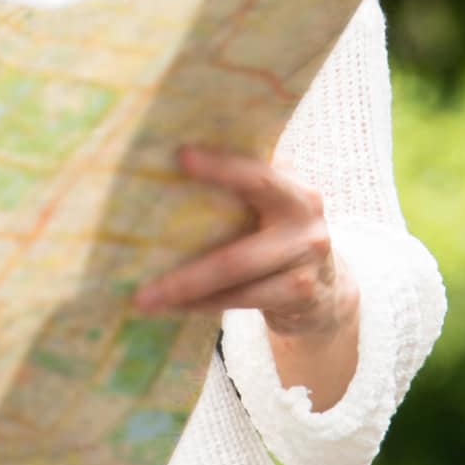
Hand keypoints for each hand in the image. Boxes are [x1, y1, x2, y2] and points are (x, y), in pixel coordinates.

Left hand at [133, 147, 353, 337]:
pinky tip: (178, 306)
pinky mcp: (302, 293)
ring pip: (235, 280)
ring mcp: (307, 261)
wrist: (327, 288)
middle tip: (137, 278)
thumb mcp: (272, 206)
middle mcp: (306, 221)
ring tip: (146, 299)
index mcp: (294, 189)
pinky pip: (242, 300)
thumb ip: (244, 187)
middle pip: (238, 252)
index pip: (256, 176)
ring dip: (187, 291)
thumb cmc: (279, 237)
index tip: (181, 157)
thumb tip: (171, 167)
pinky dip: (206, 304)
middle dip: (186, 271)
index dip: (221, 167)